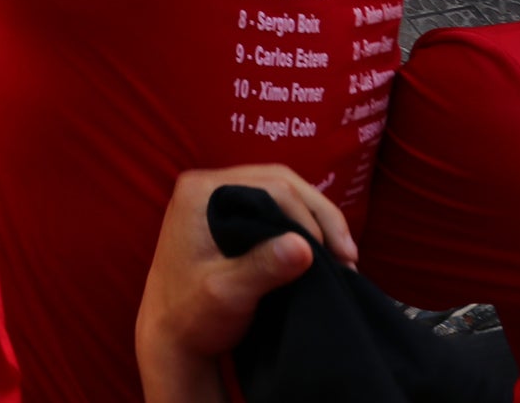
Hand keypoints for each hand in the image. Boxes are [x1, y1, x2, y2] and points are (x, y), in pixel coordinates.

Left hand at [136, 166, 351, 398]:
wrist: (171, 338)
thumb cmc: (191, 316)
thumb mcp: (226, 294)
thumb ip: (261, 268)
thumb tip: (303, 246)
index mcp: (200, 191)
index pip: (271, 185)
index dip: (309, 217)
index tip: (332, 257)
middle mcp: (206, 186)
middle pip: (280, 182)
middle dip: (321, 216)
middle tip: (348, 256)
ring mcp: (218, 200)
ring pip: (282, 195)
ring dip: (317, 222)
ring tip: (344, 259)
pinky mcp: (229, 218)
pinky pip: (275, 210)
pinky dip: (303, 229)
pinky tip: (323, 256)